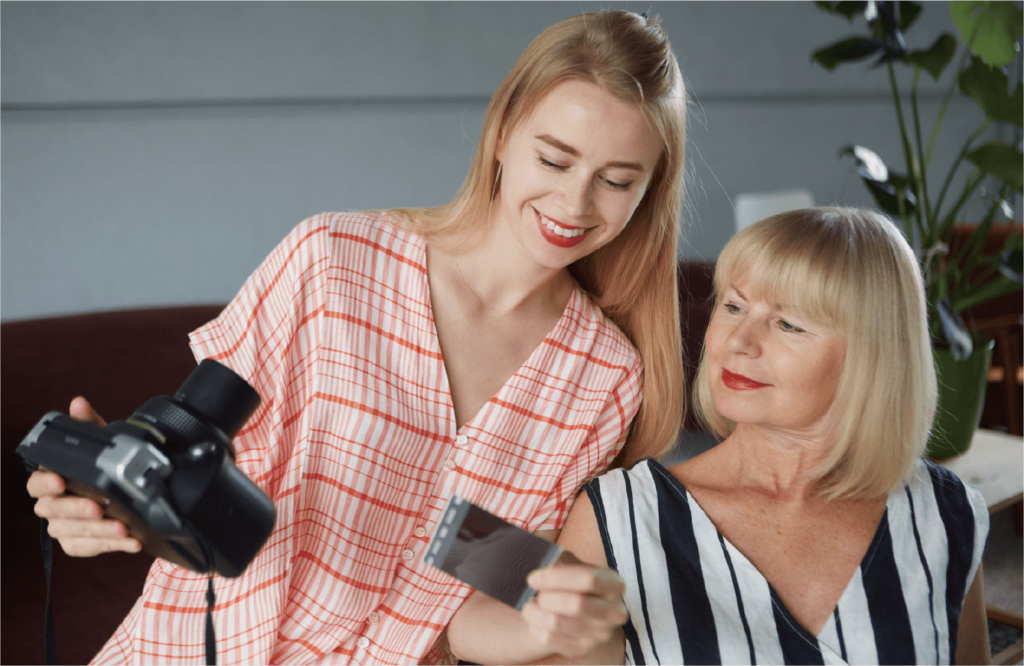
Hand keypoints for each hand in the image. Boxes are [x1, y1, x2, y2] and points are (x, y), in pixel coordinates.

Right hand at [26, 397, 141, 556]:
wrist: (126, 498)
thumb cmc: (105, 469)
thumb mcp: (101, 444)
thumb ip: (89, 425)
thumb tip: (78, 403)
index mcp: (51, 480)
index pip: (35, 483)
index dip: (44, 483)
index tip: (59, 481)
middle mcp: (52, 506)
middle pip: (52, 510)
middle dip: (76, 509)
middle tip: (99, 507)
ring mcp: (63, 527)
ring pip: (72, 532)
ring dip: (99, 531)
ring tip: (123, 527)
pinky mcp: (77, 544)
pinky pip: (89, 547)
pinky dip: (111, 545)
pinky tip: (132, 541)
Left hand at [521, 550, 627, 658]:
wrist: (575, 607)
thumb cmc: (572, 580)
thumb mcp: (571, 564)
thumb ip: (560, 561)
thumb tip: (544, 565)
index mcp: (614, 584)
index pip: (588, 579)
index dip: (556, 578)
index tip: (533, 578)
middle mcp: (614, 611)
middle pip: (575, 605)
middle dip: (546, 597)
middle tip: (533, 593)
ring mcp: (601, 633)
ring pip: (557, 624)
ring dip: (535, 612)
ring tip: (530, 605)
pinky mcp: (583, 649)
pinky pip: (549, 639)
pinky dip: (534, 627)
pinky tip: (535, 619)